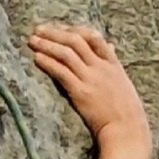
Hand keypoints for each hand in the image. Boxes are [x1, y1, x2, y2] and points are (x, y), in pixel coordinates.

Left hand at [25, 21, 148, 142]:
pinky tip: (37, 59)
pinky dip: (48, 63)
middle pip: (75, 41)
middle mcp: (101, 68)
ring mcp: (91, 79)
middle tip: (38, 29)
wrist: (126, 130)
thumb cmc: (126, 110)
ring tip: (32, 41)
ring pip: (66, 53)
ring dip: (46, 45)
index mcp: (113, 64)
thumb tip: (110, 45)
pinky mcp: (80, 93)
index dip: (74, 29)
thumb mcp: (123, 81)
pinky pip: (61, 72)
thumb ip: (113, 63)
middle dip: (54, 33)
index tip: (60, 28)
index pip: (93, 37)